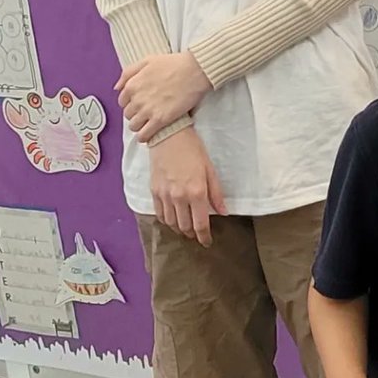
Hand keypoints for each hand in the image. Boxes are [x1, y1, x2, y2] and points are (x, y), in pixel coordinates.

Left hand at [116, 52, 208, 143]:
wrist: (194, 71)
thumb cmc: (173, 64)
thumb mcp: (147, 61)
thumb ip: (128, 73)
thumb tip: (117, 87)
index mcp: (132, 85)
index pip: (122, 101)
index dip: (130, 102)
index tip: (139, 103)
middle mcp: (137, 99)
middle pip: (128, 114)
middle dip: (135, 114)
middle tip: (146, 112)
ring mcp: (148, 111)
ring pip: (134, 126)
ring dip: (139, 126)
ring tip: (148, 123)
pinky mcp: (160, 120)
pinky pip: (144, 135)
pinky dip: (144, 136)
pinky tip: (149, 134)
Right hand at [149, 127, 225, 245]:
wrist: (168, 135)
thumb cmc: (193, 149)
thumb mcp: (210, 170)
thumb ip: (216, 193)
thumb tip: (223, 212)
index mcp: (196, 192)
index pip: (200, 224)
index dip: (204, 237)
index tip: (207, 242)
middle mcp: (179, 197)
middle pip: (185, 227)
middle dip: (192, 234)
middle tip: (198, 235)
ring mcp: (164, 195)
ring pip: (171, 223)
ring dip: (179, 230)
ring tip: (186, 230)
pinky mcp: (154, 191)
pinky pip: (159, 214)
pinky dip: (167, 221)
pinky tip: (172, 219)